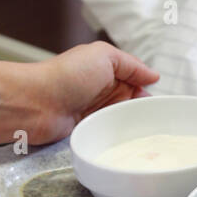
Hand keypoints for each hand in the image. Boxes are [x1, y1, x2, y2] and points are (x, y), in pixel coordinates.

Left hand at [26, 41, 159, 144]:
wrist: (34, 103)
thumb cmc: (65, 75)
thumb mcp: (104, 56)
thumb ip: (132, 64)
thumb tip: (153, 75)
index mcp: (106, 70)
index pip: (136, 83)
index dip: (148, 92)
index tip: (162, 104)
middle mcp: (100, 91)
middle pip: (131, 104)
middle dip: (142, 111)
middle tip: (154, 120)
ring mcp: (93, 112)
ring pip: (122, 121)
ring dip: (130, 125)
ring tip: (143, 132)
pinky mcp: (86, 131)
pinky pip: (107, 135)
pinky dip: (116, 137)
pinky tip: (126, 141)